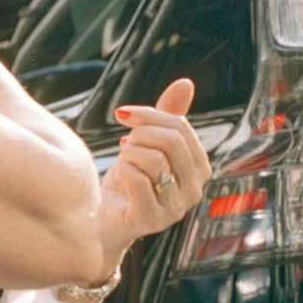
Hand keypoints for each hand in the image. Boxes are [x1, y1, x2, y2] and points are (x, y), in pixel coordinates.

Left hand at [97, 78, 209, 254]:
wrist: (103, 220)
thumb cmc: (127, 181)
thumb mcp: (147, 144)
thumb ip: (166, 116)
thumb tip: (186, 83)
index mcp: (199, 168)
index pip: (181, 127)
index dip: (149, 114)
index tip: (123, 114)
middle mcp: (195, 189)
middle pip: (172, 141)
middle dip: (140, 133)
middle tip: (124, 141)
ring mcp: (176, 208)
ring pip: (155, 159)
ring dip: (129, 154)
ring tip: (124, 162)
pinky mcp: (153, 220)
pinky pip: (138, 181)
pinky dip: (123, 172)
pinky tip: (120, 178)